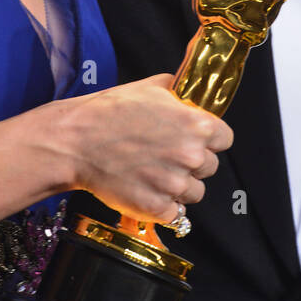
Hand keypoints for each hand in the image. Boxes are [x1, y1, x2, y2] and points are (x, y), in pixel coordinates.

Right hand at [50, 73, 232, 224]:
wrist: (75, 141)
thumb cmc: (108, 112)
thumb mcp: (148, 87)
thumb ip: (177, 91)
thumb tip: (190, 93)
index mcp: (196, 125)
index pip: (225, 139)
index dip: (210, 139)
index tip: (195, 139)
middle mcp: (191, 156)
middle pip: (210, 166)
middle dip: (191, 162)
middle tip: (164, 154)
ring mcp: (175, 185)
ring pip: (194, 192)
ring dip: (178, 186)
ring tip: (151, 171)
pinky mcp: (158, 208)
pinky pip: (175, 213)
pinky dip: (162, 205)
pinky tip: (144, 187)